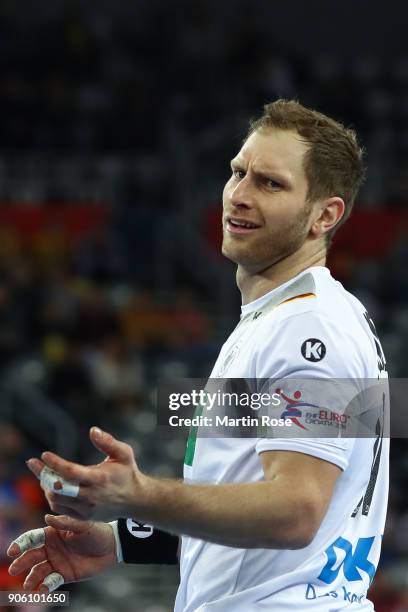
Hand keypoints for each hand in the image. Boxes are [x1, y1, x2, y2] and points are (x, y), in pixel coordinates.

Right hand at [7, 515, 116, 591]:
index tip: (12, 551)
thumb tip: (47, 518)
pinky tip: (43, 589)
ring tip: (28, 584)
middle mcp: (51, 548)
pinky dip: (46, 585)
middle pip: (31, 556)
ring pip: (39, 571)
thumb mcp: (83, 525)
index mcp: (52, 533)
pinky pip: (52, 581)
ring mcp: (56, 562)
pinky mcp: (64, 575)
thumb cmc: (96, 531)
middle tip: (14, 569)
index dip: (21, 544)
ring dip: (31, 577)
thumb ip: (65, 523)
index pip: (32, 538)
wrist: (111, 547)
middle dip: (21, 562)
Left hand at [26, 427, 149, 521]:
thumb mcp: (124, 453)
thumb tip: (92, 430)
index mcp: (99, 478)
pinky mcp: (84, 517)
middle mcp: (91, 496)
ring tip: (45, 474)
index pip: (71, 472)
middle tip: (35, 464)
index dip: (55, 463)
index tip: (44, 455)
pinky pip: (61, 510)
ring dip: (47, 487)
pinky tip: (52, 487)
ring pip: (57, 501)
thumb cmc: (128, 472)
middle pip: (59, 488)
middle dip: (44, 476)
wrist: (136, 500)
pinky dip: (53, 499)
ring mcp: (86, 509)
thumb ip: (108, 442)